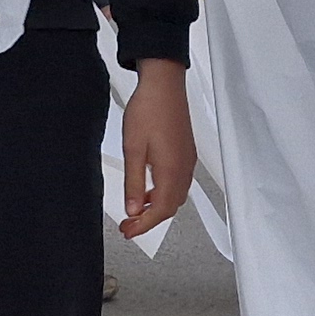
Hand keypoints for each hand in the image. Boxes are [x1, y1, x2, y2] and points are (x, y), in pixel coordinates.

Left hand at [118, 58, 195, 239]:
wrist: (164, 84)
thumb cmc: (148, 111)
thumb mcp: (133, 149)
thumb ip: (134, 183)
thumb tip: (133, 210)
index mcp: (171, 171)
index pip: (160, 211)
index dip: (143, 226)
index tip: (127, 232)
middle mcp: (184, 169)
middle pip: (170, 207)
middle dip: (150, 220)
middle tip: (128, 225)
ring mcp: (187, 161)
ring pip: (175, 196)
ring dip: (157, 207)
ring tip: (136, 210)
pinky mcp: (185, 153)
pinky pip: (178, 183)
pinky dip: (163, 193)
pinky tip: (148, 189)